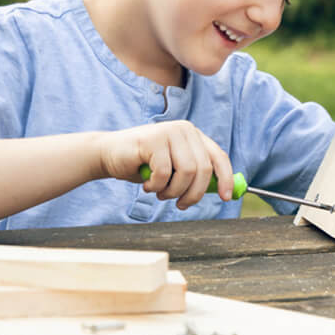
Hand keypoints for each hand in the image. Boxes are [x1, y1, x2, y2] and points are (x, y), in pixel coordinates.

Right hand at [98, 120, 234, 208]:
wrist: (108, 154)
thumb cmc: (143, 165)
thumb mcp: (174, 169)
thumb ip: (196, 175)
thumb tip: (224, 191)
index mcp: (194, 136)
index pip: (219, 157)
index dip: (226, 178)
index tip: (226, 198)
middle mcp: (185, 130)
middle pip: (204, 169)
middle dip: (194, 194)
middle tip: (181, 205)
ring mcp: (169, 132)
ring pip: (187, 172)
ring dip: (173, 191)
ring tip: (160, 193)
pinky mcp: (152, 139)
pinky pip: (164, 173)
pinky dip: (156, 186)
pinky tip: (147, 184)